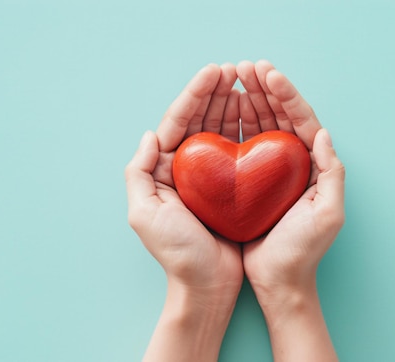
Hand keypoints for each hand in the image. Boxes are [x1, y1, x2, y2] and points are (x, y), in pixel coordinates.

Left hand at [125, 63, 242, 360]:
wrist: (207, 285)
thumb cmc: (176, 253)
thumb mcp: (144, 214)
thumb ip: (139, 172)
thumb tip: (150, 134)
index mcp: (162, 171)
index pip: (177, 122)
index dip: (194, 94)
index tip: (214, 72)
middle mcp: (185, 169)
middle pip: (199, 121)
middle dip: (215, 93)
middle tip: (234, 69)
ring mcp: (210, 177)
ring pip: (219, 131)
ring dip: (231, 105)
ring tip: (246, 82)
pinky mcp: (232, 187)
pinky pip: (239, 151)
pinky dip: (246, 129)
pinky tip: (256, 113)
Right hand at [237, 60, 344, 360]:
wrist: (279, 280)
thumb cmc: (303, 251)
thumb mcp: (328, 215)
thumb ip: (332, 174)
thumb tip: (324, 134)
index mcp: (314, 165)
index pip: (302, 120)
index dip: (285, 94)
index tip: (267, 74)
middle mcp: (293, 163)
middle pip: (280, 116)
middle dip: (264, 89)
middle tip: (246, 67)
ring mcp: (270, 170)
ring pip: (261, 126)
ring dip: (249, 100)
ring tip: (233, 79)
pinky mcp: (250, 180)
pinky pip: (242, 145)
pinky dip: (234, 125)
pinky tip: (223, 111)